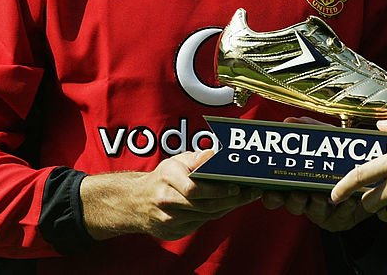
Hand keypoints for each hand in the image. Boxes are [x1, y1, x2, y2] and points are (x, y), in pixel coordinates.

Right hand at [80, 149, 260, 240]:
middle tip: (251, 192)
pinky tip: (227, 206)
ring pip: (205, 216)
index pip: (195, 188)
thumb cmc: (163, 177)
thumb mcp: (176, 161)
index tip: (238, 186)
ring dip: (227, 207)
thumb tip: (214, 154)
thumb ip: (197, 158)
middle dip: (230, 199)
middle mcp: (165, 200)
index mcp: (166, 177)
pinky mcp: (171, 232)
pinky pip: (199, 224)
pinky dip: (215, 215)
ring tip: (245, 197)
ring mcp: (167, 219)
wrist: (135, 202)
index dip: (218, 190)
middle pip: (204, 205)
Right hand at [259, 116, 369, 230]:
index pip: (276, 194)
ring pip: (313, 212)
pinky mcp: (341, 220)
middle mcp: (307, 199)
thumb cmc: (345, 155)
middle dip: (293, 199)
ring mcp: (323, 212)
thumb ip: (311, 129)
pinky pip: (337, 217)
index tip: (270, 189)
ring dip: (317, 203)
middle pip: (292, 205)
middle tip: (298, 191)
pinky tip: (347, 200)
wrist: (374, 170)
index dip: (270, 194)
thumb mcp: (329, 139)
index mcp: (298, 183)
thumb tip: (289, 121)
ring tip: (322, 195)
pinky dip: (343, 207)